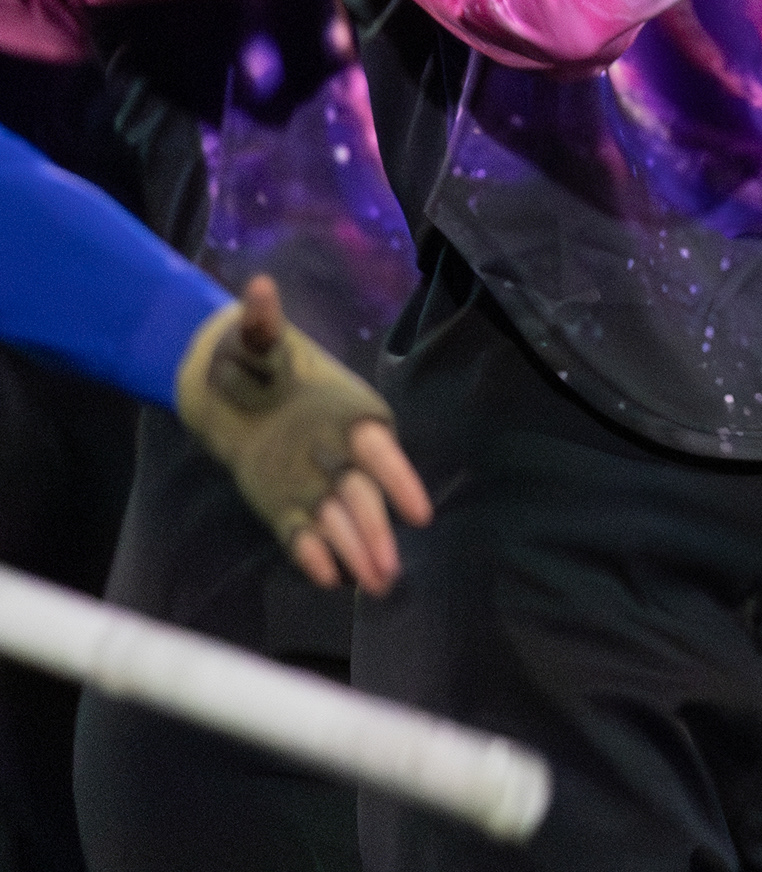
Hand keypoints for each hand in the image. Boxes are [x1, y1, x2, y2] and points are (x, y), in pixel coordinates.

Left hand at [176, 276, 431, 594]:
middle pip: (364, 498)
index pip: (380, 451)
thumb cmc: (254, 360)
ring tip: (375, 587)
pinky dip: (312, 553)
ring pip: (339, 521)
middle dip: (377, 534)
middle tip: (390, 572)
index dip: (399, 481)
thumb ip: (261, 323)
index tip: (419, 512)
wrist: (227, 382)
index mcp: (347, 413)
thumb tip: (257, 290)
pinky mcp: (280, 501)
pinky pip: (300, 531)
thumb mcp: (258, 341)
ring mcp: (310, 479)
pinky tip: (327, 577)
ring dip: (357, 552)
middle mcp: (337, 452)